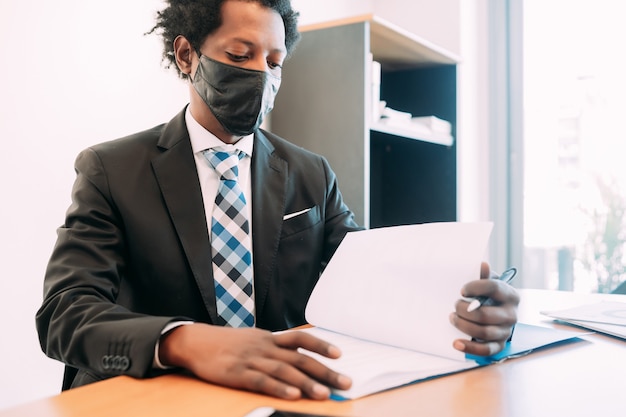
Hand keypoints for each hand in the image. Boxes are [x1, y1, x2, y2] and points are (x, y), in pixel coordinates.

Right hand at [159, 323, 351, 399]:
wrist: (196, 342)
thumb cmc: (228, 344)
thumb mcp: (254, 339)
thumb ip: (275, 348)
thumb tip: (300, 357)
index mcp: (269, 338)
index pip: (300, 339)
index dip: (321, 345)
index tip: (340, 355)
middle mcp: (264, 347)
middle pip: (300, 358)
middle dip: (325, 372)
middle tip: (345, 383)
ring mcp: (251, 359)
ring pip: (284, 371)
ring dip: (306, 382)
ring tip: (323, 394)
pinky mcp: (237, 373)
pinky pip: (261, 381)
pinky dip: (278, 388)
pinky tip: (292, 395)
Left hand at [450, 262, 519, 355]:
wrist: (499, 312)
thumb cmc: (491, 295)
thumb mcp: (489, 282)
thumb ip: (484, 276)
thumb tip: (483, 265)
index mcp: (510, 295)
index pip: (493, 288)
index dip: (475, 288)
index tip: (461, 291)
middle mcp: (512, 314)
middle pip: (485, 315)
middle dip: (464, 311)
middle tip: (454, 305)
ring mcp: (506, 331)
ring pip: (483, 332)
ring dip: (463, 326)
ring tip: (452, 318)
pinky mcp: (499, 345)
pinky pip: (486, 350)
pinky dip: (470, 348)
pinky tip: (456, 343)